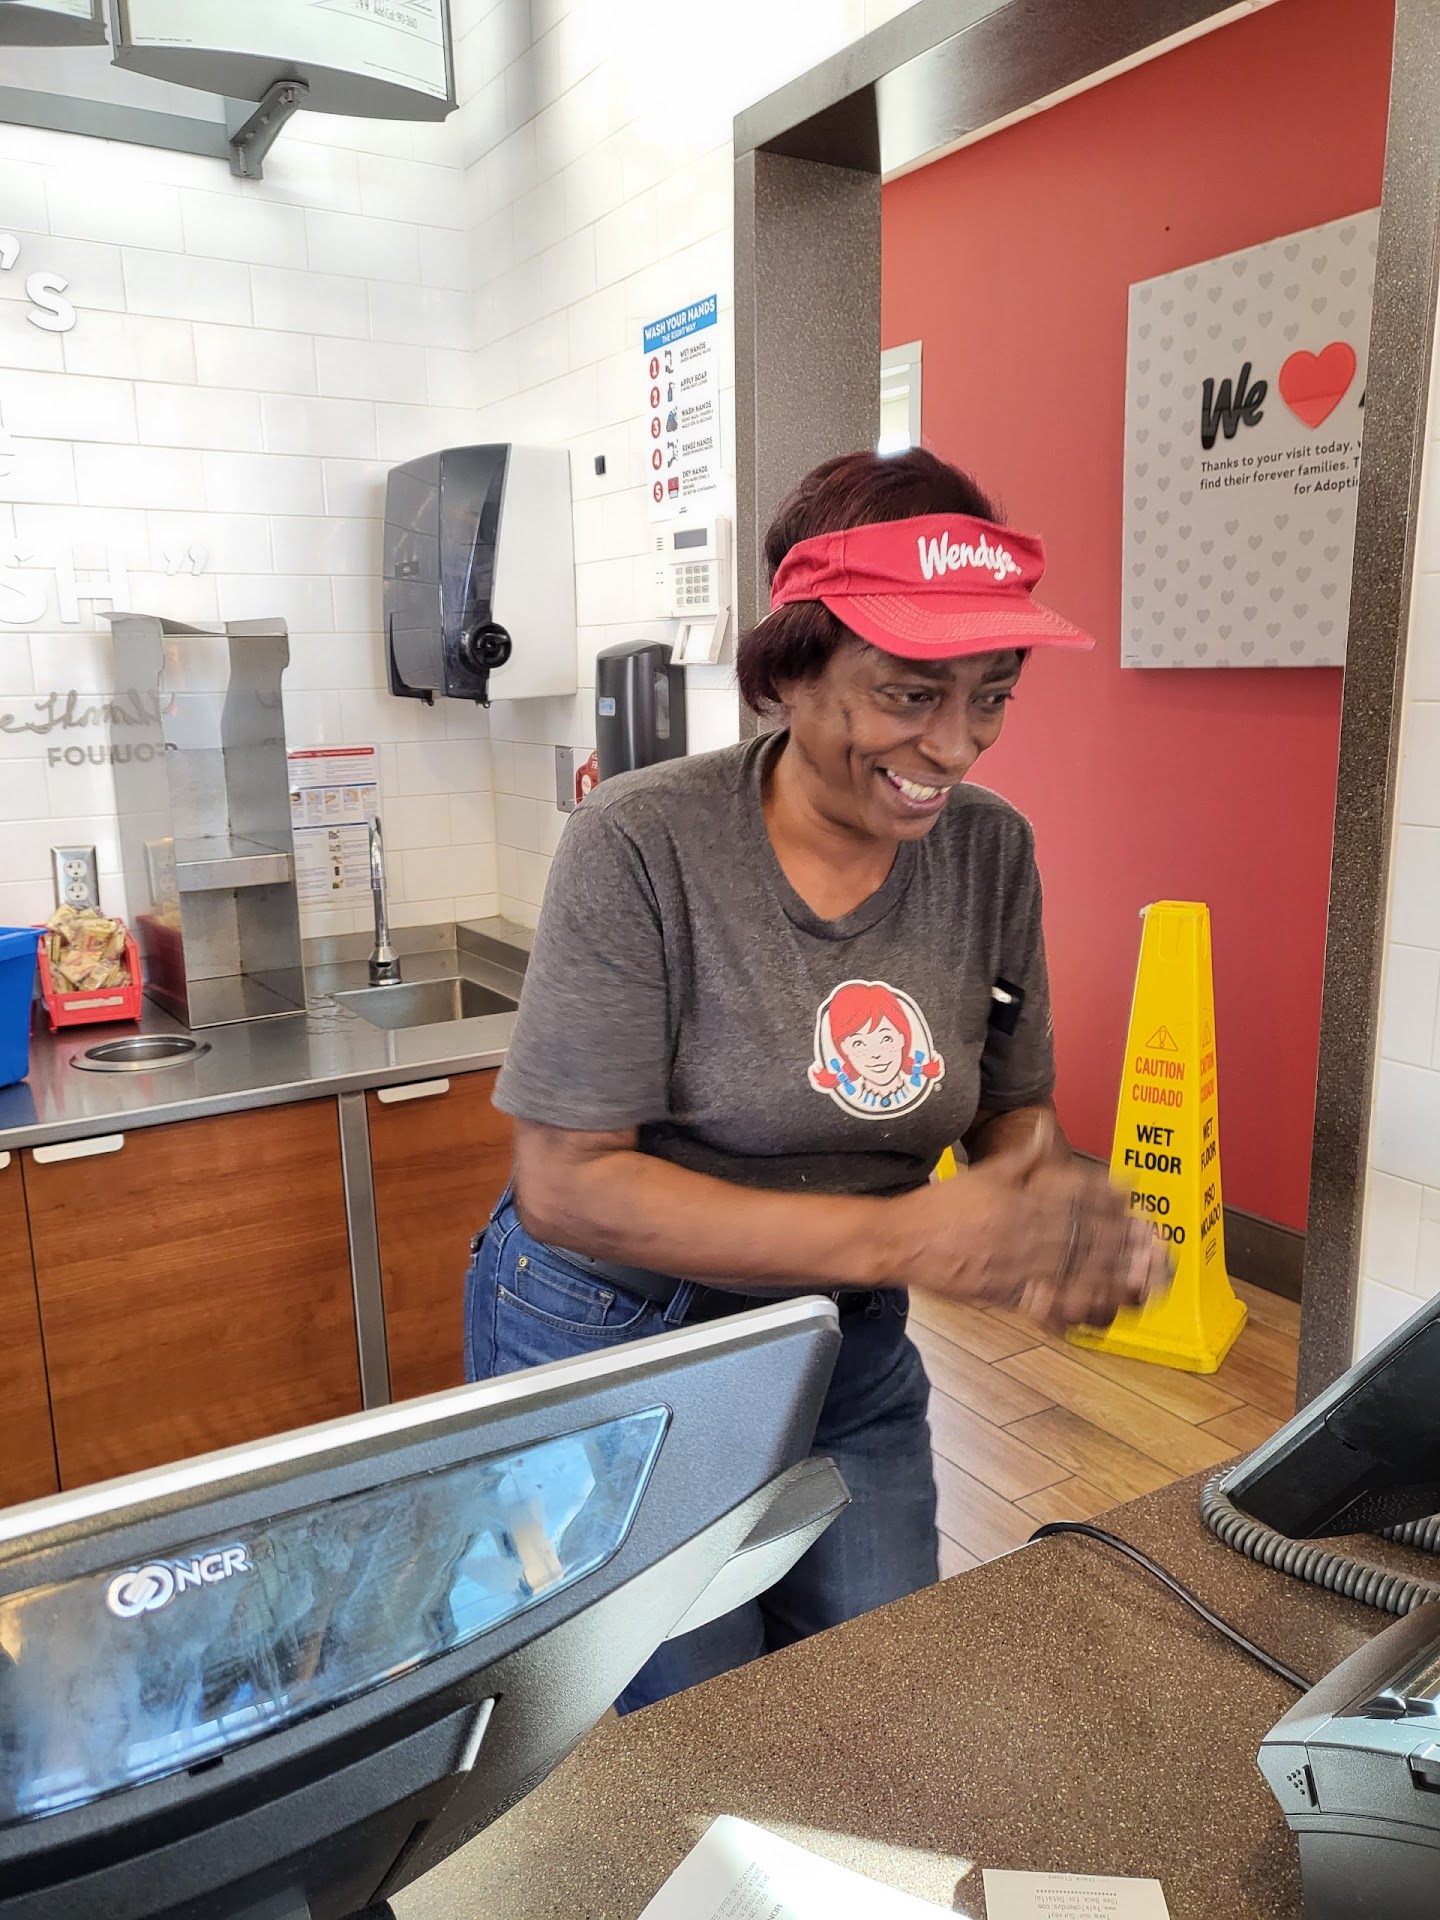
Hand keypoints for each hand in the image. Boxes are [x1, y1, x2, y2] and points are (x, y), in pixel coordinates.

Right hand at [894, 1119, 1170, 1327]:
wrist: (904, 1241)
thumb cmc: (941, 1206)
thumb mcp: (983, 1172)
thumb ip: (1021, 1156)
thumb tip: (1045, 1127)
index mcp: (1021, 1199)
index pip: (1074, 1197)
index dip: (1107, 1199)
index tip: (1134, 1200)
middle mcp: (1025, 1231)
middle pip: (1084, 1235)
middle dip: (1123, 1239)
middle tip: (1155, 1242)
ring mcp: (1019, 1264)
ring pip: (1075, 1269)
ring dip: (1113, 1273)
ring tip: (1144, 1277)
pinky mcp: (1009, 1293)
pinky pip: (1049, 1299)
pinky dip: (1077, 1304)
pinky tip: (1102, 1308)